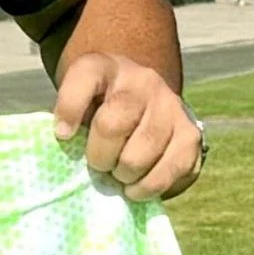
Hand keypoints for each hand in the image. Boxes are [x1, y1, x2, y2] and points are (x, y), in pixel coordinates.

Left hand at [51, 54, 204, 200]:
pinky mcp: (191, 132)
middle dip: (99, 157)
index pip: (84, 78)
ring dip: (125, 175)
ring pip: (141, 153)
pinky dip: (150, 186)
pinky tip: (138, 186)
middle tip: (99, 165)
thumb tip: (72, 149)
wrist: (142, 101)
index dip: (69, 109)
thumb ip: (72, 121)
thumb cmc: (99, 109)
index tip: (62, 135)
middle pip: (112, 125)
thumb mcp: (79, 103)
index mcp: (104, 67)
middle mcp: (142, 80)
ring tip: (119, 175)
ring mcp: (170, 105)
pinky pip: (171, 169)